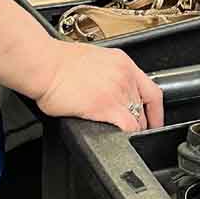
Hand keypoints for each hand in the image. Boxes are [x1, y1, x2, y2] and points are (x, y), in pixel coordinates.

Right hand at [34, 42, 163, 132]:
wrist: (43, 64)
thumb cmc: (57, 61)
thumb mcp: (93, 59)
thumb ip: (107, 74)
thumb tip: (107, 88)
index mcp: (122, 62)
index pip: (152, 90)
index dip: (156, 111)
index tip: (154, 120)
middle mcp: (124, 76)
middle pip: (144, 108)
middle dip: (140, 122)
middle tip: (131, 130)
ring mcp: (117, 92)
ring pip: (137, 121)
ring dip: (131, 131)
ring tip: (119, 135)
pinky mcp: (106, 108)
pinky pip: (127, 128)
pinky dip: (126, 137)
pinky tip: (117, 139)